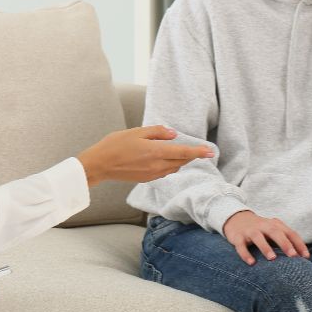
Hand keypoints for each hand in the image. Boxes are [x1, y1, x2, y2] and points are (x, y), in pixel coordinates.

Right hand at [77, 125, 214, 186]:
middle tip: (200, 149)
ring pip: (174, 167)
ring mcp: (152, 174)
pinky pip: (165, 172)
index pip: (183, 152)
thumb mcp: (135, 132)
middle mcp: (156, 166)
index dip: (198, 152)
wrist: (100, 165)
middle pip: (181, 161)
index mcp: (155, 152)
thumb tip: (173, 134)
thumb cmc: (115, 145)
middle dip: (191, 155)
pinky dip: (170, 165)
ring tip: (181, 152)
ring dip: (180, 160)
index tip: (211, 151)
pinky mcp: (147, 179)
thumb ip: (156, 132)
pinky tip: (164, 158)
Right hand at [222, 210, 309, 264]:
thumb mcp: (274, 231)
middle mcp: (263, 226)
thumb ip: (286, 241)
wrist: (236, 219)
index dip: (299, 244)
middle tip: (293, 255)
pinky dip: (246, 254)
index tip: (306, 257)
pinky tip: (251, 263)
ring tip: (272, 258)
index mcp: (274, 225)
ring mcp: (249, 231)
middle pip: (275, 232)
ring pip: (258, 237)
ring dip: (265, 247)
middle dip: (284, 243)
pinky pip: (241, 245)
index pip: (289, 232)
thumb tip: (303, 259)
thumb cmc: (261, 230)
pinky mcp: (237, 237)